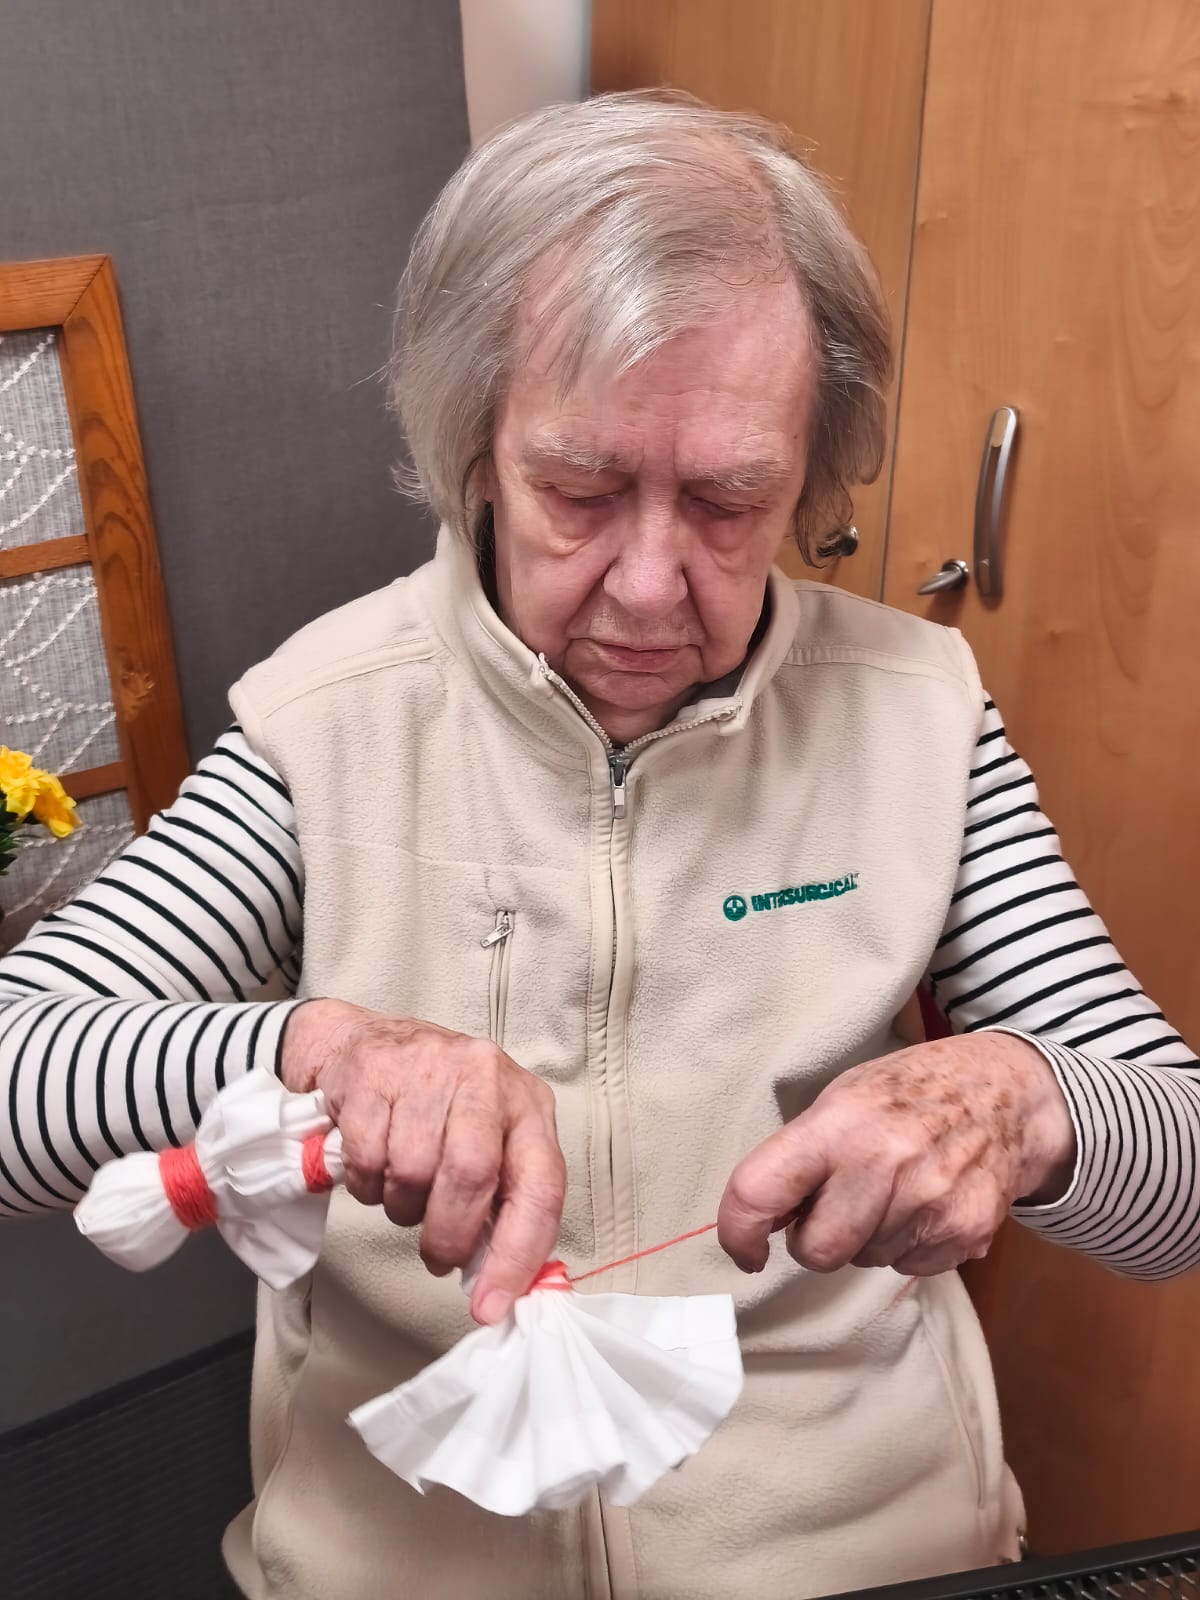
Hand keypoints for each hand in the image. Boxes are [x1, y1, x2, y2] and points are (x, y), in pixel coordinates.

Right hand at [280, 999, 565, 1323]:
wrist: (368, 1044)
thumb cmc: (437, 1105)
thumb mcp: (487, 1140)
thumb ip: (501, 1200)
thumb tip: (499, 1280)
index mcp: (527, 1103)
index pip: (540, 1186)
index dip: (518, 1254)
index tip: (491, 1304)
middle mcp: (484, 1078)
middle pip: (471, 1178)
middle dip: (448, 1236)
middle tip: (436, 1255)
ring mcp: (427, 1069)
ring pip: (413, 1173)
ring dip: (401, 1206)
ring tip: (402, 1188)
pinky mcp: (374, 1073)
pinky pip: (368, 1158)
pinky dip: (367, 1182)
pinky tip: (374, 1160)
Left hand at [717, 1033, 1076, 1277]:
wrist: (1005, 1092)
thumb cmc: (909, 1092)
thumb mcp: (843, 1099)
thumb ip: (799, 1155)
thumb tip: (761, 1220)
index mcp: (838, 1124)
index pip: (760, 1190)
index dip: (738, 1231)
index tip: (744, 1247)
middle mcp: (884, 1164)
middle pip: (818, 1251)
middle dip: (815, 1239)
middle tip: (833, 1208)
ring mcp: (930, 1202)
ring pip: (864, 1261)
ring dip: (865, 1239)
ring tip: (890, 1190)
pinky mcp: (966, 1232)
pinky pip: (908, 1267)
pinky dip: (907, 1245)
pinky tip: (922, 1203)